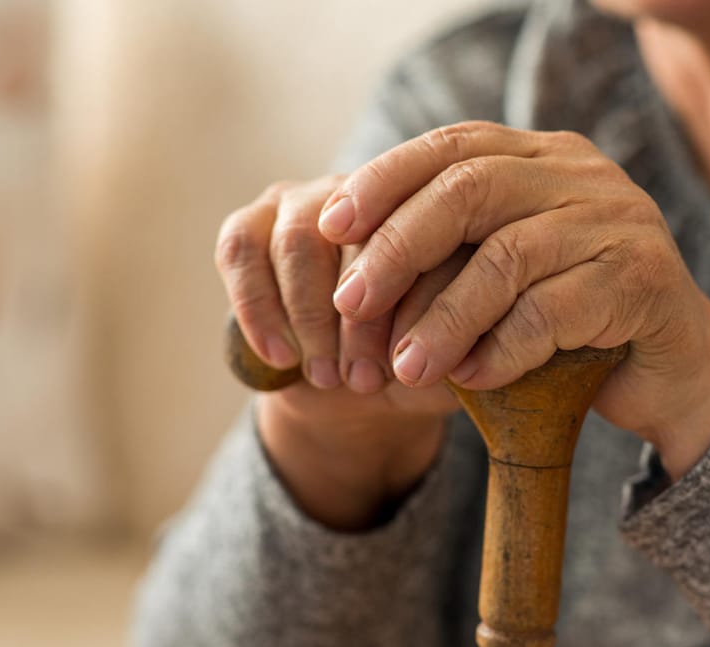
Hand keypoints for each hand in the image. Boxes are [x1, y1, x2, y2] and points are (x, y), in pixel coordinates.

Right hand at [215, 175, 458, 527]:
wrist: (358, 391)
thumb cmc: (418, 371)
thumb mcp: (453, 364)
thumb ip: (465, 349)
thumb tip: (457, 355)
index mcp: (443, 214)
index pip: (433, 240)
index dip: (418, 306)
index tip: (412, 366)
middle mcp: (379, 192)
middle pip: (363, 236)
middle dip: (361, 320)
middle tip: (367, 380)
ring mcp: (313, 200)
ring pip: (300, 239)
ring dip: (311, 317)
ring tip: (329, 377)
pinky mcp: (255, 222)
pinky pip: (244, 250)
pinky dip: (259, 309)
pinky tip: (282, 357)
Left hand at [318, 121, 709, 477]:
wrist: (675, 370)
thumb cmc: (574, 324)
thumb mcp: (507, 275)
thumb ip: (455, 253)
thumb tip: (350, 266)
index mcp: (546, 157)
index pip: (453, 147)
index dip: (385, 180)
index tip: (330, 224)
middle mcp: (584, 176)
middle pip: (472, 190)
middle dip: (399, 247)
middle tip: (352, 304)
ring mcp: (619, 223)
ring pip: (507, 258)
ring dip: (445, 319)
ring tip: (405, 369)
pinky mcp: (641, 280)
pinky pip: (552, 312)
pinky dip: (502, 350)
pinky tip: (471, 380)